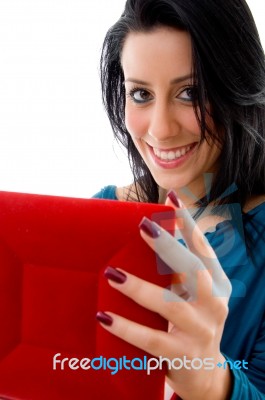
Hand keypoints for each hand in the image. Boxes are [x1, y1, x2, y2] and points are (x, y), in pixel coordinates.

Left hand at [96, 191, 232, 399]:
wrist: (204, 374)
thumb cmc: (193, 323)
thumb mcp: (195, 295)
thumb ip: (178, 271)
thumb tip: (149, 234)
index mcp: (218, 284)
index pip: (203, 249)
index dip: (188, 223)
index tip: (171, 198)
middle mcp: (215, 305)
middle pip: (193, 271)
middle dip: (168, 247)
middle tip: (143, 226)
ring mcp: (201, 331)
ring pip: (171, 305)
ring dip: (140, 287)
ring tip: (112, 274)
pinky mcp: (183, 355)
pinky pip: (152, 339)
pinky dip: (127, 327)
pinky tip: (105, 316)